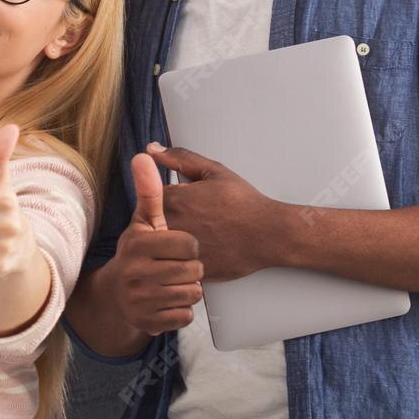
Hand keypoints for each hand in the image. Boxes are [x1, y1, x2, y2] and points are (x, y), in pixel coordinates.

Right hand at [100, 151, 204, 334]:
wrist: (116, 294)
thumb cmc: (139, 252)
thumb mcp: (144, 221)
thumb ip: (149, 190)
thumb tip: (143, 154)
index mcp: (138, 244)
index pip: (189, 245)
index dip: (190, 246)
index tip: (179, 246)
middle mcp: (135, 273)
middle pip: (194, 271)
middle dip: (191, 269)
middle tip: (176, 266)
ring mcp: (139, 300)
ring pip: (192, 295)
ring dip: (189, 290)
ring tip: (173, 283)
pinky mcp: (146, 323)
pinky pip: (185, 317)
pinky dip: (181, 311)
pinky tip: (168, 302)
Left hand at [148, 143, 282, 282]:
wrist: (268, 234)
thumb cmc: (244, 203)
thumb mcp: (213, 171)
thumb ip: (178, 158)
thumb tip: (151, 149)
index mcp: (171, 200)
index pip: (149, 199)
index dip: (168, 200)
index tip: (187, 204)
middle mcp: (169, 226)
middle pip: (152, 224)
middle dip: (166, 221)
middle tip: (196, 221)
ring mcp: (177, 251)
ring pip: (161, 246)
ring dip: (171, 242)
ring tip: (201, 237)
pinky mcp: (187, 270)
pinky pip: (174, 265)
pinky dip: (183, 259)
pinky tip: (204, 251)